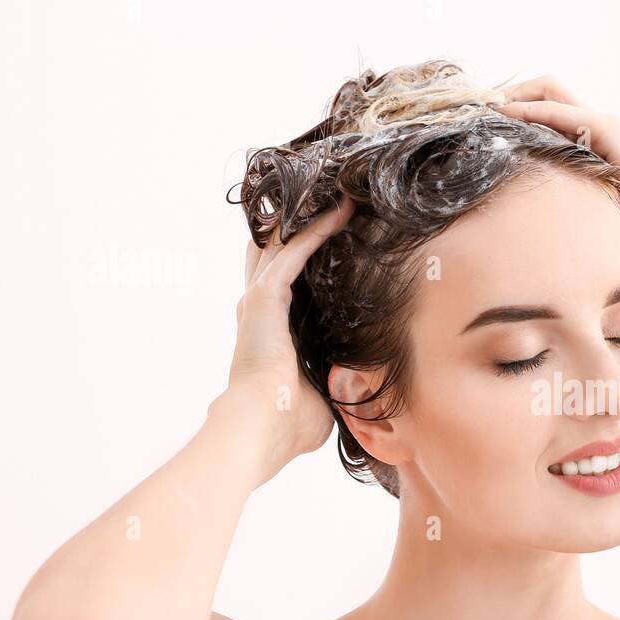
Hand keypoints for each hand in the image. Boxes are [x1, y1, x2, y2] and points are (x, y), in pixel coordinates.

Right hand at [213, 196, 355, 480]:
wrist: (264, 426)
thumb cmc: (289, 425)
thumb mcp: (321, 397)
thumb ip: (337, 383)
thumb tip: (362, 390)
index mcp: (267, 331)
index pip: (281, 281)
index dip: (298, 255)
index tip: (325, 235)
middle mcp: (257, 308)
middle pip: (275, 250)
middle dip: (299, 223)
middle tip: (329, 195)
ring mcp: (259, 299)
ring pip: (284, 242)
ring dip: (311, 217)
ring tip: (340, 192)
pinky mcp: (266, 296)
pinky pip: (296, 250)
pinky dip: (319, 228)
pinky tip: (342, 210)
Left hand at [495, 76, 619, 271]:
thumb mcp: (588, 216)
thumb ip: (564, 211)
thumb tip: (527, 237)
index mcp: (593, 146)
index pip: (548, 112)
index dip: (516, 112)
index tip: (486, 129)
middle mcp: (596, 128)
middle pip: (545, 91)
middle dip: (508, 96)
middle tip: (478, 113)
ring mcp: (601, 125)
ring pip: (547, 89)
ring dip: (512, 95)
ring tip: (483, 109)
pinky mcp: (606, 129)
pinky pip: (556, 111)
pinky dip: (526, 110)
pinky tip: (502, 116)